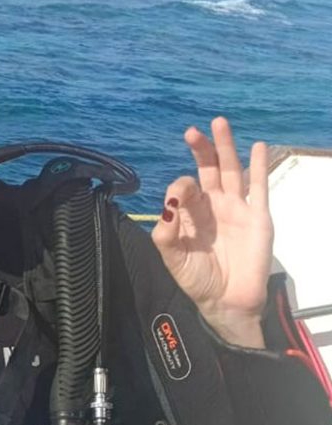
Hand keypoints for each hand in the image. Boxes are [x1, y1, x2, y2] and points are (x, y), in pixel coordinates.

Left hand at [152, 117, 270, 348]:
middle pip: (207, 169)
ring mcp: (236, 208)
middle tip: (193, 131)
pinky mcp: (257, 217)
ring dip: (227, 147)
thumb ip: (166, 232)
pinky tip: (257, 147)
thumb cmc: (197, 279)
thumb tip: (168, 204)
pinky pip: (259, 187)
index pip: (185, 188)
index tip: (180, 199)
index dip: (181, 188)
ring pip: (231, 171)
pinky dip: (259, 166)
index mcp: (190, 214)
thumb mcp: (173, 257)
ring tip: (220, 123)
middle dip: (201, 149)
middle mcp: (213, 206)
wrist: (226, 301)